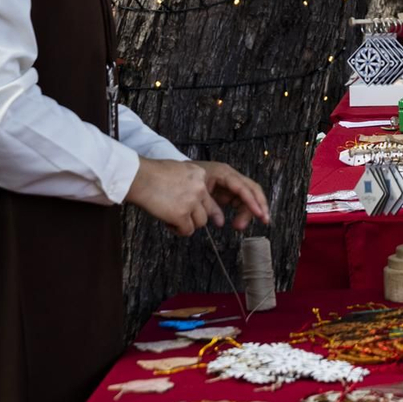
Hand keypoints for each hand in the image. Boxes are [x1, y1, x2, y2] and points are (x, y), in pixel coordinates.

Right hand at [126, 157, 270, 235]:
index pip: (241, 186)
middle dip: (232, 218)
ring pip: (201, 222)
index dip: (254, 202)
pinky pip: (187, 230)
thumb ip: (206, 196)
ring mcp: (194, 198)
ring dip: (188, 222)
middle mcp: (204, 184)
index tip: (264, 216)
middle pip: (217, 212)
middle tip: (240, 228)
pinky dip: (177, 229)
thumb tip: (218, 220)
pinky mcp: (183, 211)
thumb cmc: (160, 178)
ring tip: (172, 211)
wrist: (138, 177)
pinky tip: (167, 219)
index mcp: (209, 172)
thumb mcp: (189, 179)